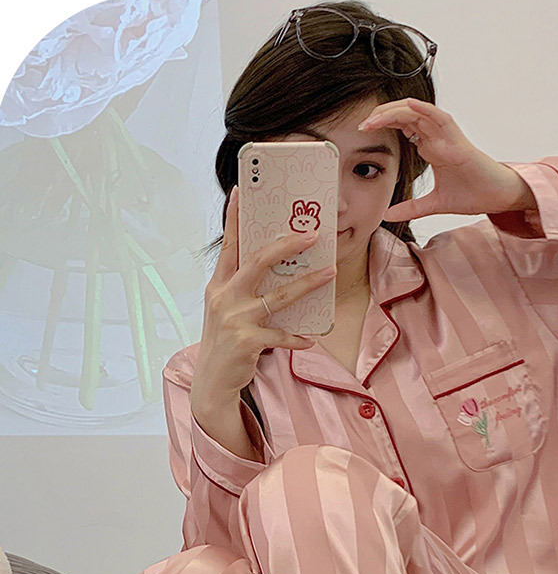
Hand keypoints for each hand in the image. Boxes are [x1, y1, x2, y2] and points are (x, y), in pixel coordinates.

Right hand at [191, 186, 334, 405]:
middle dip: (287, 246)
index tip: (241, 191)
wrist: (212, 382)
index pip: (229, 244)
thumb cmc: (224, 341)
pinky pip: (281, 334)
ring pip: (279, 296)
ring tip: (330, 274)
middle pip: (258, 261)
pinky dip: (298, 337)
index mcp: (219, 284)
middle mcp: (224, 297)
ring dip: (308, 284)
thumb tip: (278, 268)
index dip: (235, 217)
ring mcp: (234, 318)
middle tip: (313, 236)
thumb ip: (244, 288)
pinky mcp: (247, 340)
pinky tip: (310, 339)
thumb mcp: (226, 309)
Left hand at [358, 97, 535, 220]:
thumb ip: (412, 208)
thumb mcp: (434, 204)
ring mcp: (447, 135)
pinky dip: (423, 109)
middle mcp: (437, 136)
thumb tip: (388, 215)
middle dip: (382, 116)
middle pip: (405, 116)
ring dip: (395, 112)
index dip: (382, 126)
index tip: (362, 133)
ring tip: (375, 117)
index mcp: (430, 146)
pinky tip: (408, 106)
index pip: (402, 127)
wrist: (497, 196)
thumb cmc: (473, 193)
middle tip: (362, 124)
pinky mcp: (458, 139)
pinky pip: (439, 117)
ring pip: (417, 112)